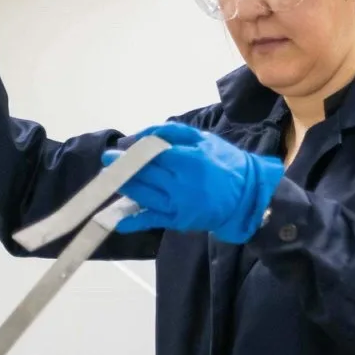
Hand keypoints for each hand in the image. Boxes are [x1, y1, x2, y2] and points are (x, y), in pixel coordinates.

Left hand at [102, 122, 284, 243]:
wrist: (247, 196)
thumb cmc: (225, 162)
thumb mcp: (203, 138)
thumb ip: (172, 133)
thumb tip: (141, 137)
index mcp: (189, 161)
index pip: (152, 155)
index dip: (132, 152)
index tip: (117, 149)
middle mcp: (181, 184)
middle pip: (144, 175)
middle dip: (122, 169)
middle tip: (106, 162)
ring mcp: (178, 205)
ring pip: (143, 195)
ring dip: (123, 187)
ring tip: (109, 179)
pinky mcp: (178, 220)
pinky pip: (151, 220)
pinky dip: (132, 221)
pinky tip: (115, 219)